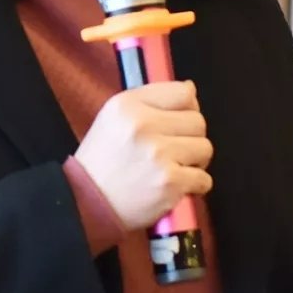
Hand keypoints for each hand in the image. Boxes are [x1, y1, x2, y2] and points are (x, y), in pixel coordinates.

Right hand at [74, 80, 212, 231]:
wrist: (87, 203)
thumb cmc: (103, 160)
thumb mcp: (114, 117)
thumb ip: (150, 100)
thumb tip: (191, 89)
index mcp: (129, 105)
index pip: (183, 92)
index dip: (189, 107)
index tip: (181, 121)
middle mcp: (144, 125)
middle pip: (198, 121)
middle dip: (191, 137)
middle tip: (176, 150)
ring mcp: (159, 155)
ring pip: (205, 149)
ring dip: (195, 162)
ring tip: (175, 168)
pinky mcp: (170, 183)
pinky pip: (204, 179)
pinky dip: (195, 186)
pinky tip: (176, 186)